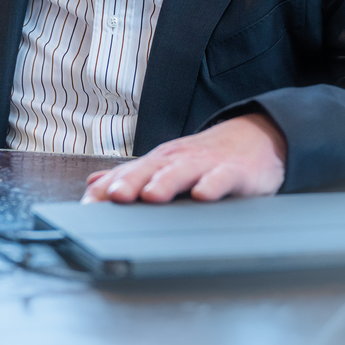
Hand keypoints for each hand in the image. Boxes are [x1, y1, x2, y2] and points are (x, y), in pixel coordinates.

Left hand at [81, 113, 286, 203]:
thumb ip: (131, 176)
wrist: (256, 139)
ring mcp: (206, 164)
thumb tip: (93, 185)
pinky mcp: (235, 172)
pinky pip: (223, 178)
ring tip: (151, 196)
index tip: (89, 205)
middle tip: (115, 196)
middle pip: (150, 169)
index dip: (108, 188)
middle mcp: (178, 160)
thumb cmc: (205, 159)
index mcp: (159, 161)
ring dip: (166, 182)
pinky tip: (202, 195)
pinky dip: (212, 185)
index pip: (128, 173)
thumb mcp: (166, 165)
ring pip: (183, 172)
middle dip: (131, 182)